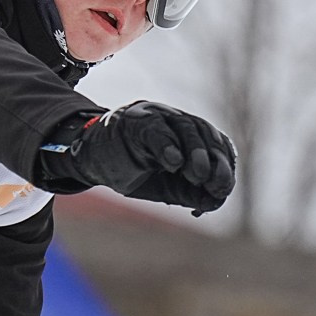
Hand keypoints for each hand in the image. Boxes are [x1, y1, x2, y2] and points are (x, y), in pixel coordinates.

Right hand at [45, 102, 235, 212]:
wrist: (90, 160)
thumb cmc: (132, 172)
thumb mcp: (167, 186)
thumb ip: (193, 191)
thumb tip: (216, 199)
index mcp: (188, 134)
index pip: (217, 143)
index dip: (225, 165)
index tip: (221, 190)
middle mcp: (175, 120)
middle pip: (205, 134)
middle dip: (215, 161)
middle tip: (215, 185)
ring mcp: (156, 116)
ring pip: (186, 128)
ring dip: (197, 154)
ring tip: (198, 176)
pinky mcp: (136, 121)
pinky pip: (157, 131)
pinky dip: (168, 147)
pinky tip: (173, 164)